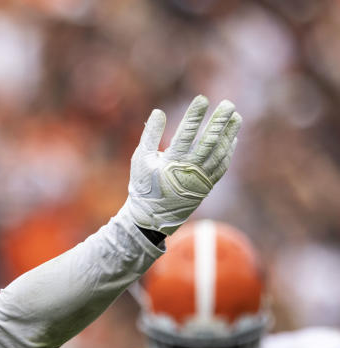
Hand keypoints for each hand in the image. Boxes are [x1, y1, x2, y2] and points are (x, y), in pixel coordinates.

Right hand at [126, 95, 241, 234]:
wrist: (152, 217)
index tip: (202, 100)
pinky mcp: (207, 186)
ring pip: (220, 152)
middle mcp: (189, 171)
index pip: (185, 134)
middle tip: (228, 104)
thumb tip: (158, 112)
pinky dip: (228, 151)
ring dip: (229, 134)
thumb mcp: (140, 160)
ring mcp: (201, 179)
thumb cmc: (144, 186)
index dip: (194, 116)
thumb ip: (150, 135)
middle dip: (219, 121)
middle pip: (208, 141)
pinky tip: (232, 138)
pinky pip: (222, 166)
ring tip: (236, 116)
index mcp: (170, 163)